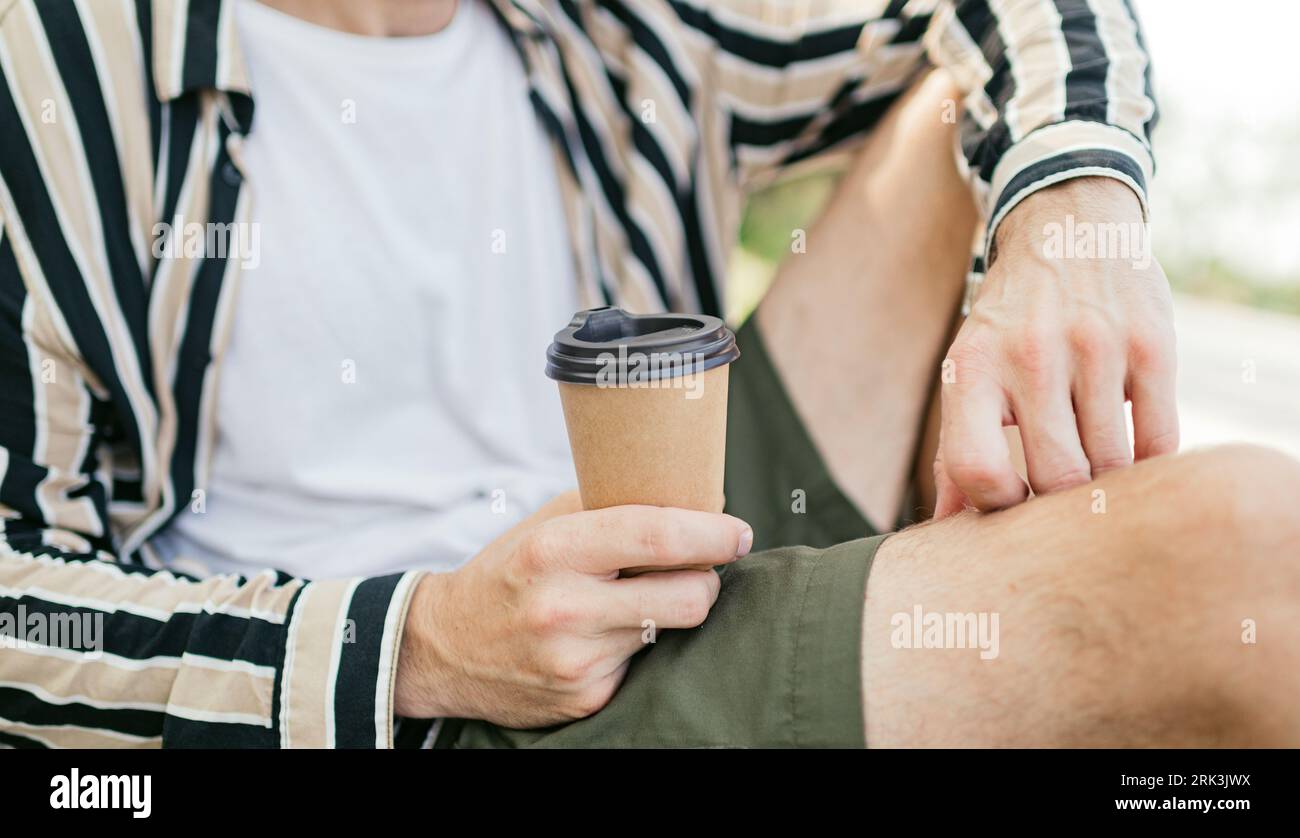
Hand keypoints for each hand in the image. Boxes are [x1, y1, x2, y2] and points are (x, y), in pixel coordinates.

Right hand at [394, 492, 752, 725]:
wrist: (443, 649)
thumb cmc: (508, 573)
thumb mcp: (545, 526)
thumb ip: (611, 506)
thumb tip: (691, 495)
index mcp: (554, 551)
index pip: (658, 536)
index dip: (712, 533)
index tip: (738, 531)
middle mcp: (565, 608)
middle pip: (688, 596)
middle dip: (707, 578)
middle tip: (703, 566)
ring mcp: (576, 661)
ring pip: (671, 630)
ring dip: (670, 610)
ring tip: (642, 596)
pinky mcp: (584, 698)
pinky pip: (643, 665)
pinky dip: (638, 645)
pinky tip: (608, 635)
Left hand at [934, 177, 1178, 517]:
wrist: (1069, 231)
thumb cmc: (1010, 326)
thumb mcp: (970, 373)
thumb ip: (956, 453)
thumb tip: (945, 530)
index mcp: (972, 368)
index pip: (974, 467)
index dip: (996, 505)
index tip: (1014, 502)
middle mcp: (1030, 354)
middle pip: (1055, 475)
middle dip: (1061, 502)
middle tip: (1064, 498)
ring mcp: (1095, 346)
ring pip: (1111, 463)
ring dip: (1107, 484)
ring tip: (1096, 474)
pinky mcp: (1151, 345)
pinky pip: (1158, 440)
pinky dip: (1148, 465)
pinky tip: (1133, 456)